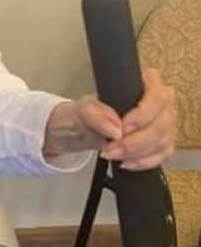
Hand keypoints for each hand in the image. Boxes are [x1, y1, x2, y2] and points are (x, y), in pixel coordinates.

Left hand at [45, 68, 174, 169]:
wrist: (83, 130)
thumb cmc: (88, 113)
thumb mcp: (83, 109)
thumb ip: (95, 113)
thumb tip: (115, 128)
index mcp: (144, 84)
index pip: (158, 95)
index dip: (144, 114)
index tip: (124, 127)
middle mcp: (159, 103)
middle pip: (162, 123)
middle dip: (135, 141)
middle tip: (111, 147)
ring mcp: (163, 124)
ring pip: (162, 141)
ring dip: (136, 153)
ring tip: (111, 154)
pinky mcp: (162, 143)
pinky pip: (162, 155)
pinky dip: (143, 162)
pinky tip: (126, 162)